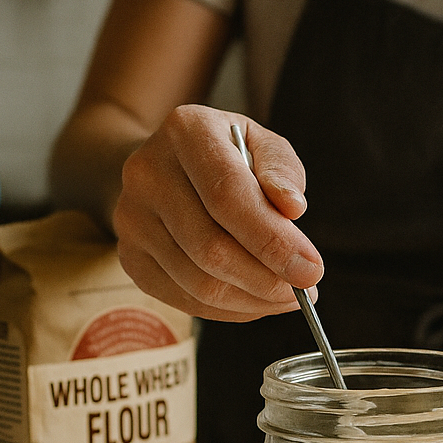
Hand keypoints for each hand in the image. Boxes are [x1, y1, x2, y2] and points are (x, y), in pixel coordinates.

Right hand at [113, 104, 322, 321]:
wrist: (165, 165)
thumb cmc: (225, 156)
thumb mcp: (261, 144)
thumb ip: (282, 170)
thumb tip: (293, 207)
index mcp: (185, 131)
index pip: (228, 196)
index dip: (273, 240)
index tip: (312, 270)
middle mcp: (147, 174)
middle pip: (211, 248)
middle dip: (267, 279)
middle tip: (305, 290)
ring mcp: (132, 219)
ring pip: (199, 283)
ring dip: (253, 300)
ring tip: (286, 296)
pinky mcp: (130, 257)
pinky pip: (184, 300)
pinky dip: (229, 310)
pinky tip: (255, 299)